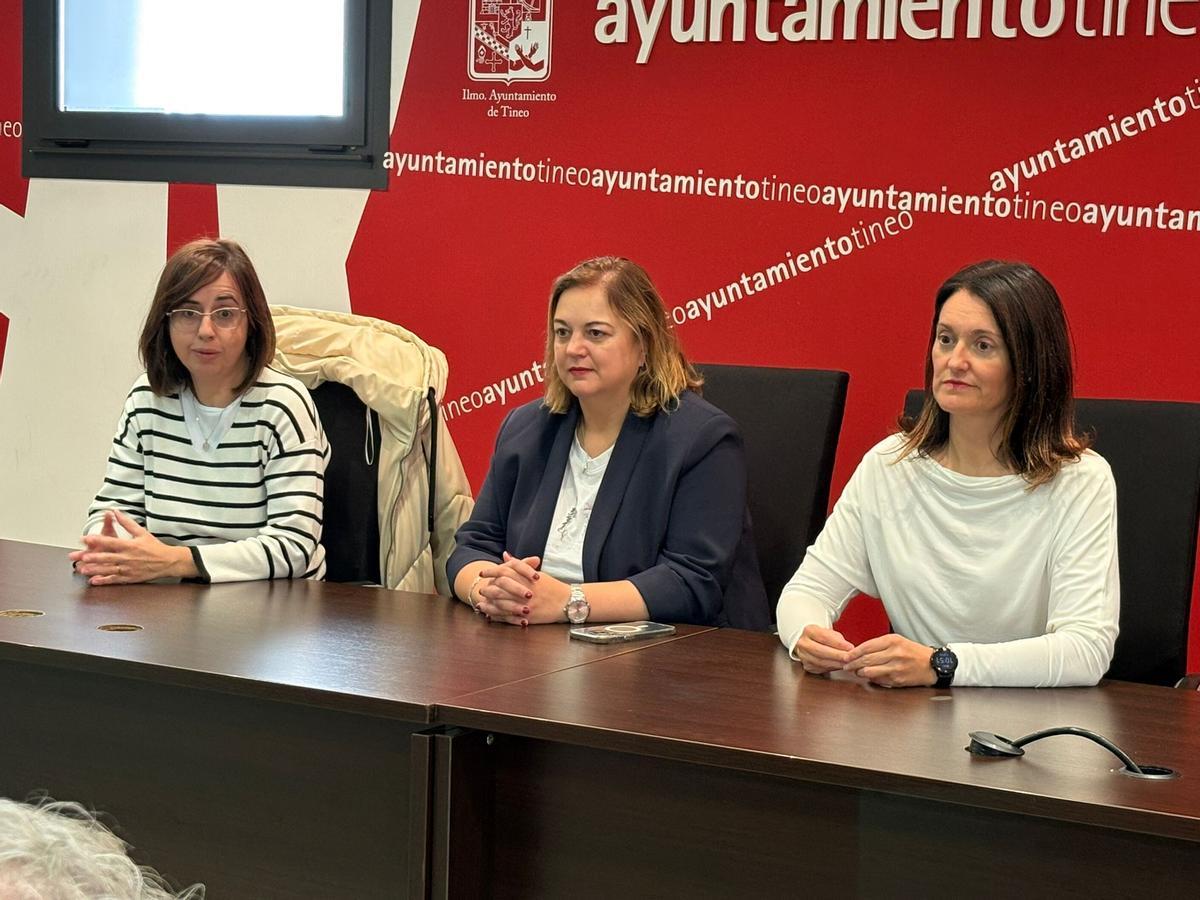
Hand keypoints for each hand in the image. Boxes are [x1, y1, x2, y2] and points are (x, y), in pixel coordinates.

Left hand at [68, 511, 194, 584]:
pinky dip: (104, 581)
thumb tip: (116, 512)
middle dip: (92, 557)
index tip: (86, 539)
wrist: (168, 561)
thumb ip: (127, 523)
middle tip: (80, 556)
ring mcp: (129, 569)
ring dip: (95, 569)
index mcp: (130, 546)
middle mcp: (128, 558)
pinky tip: (94, 581)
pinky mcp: (130, 577)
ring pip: (109, 569)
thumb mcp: (142, 532)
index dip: (97, 540)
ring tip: (83, 569)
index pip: (111, 542)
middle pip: (107, 557)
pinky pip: (115, 579)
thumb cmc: (155, 547)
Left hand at [475, 553, 569, 625]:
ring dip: (490, 603)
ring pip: (502, 603)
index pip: (504, 571)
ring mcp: (526, 604)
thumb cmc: (553, 587)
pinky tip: (490, 615)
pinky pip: (509, 616)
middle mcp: (525, 590)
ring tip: (481, 603)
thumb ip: (519, 565)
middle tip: (481, 589)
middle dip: (488, 588)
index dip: (491, 571)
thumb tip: (505, 555)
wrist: (568, 602)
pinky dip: (498, 616)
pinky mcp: (528, 617)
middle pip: (500, 587)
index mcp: (527, 577)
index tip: (483, 573)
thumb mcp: (536, 573)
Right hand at [792, 625, 854, 673]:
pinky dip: (832, 668)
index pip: (824, 637)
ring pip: (820, 662)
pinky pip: (820, 668)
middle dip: (837, 655)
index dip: (838, 643)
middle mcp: (803, 643)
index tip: (850, 647)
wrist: (810, 643)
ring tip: (847, 664)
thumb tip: (849, 649)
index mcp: (809, 631)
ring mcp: (803, 656)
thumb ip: (839, 640)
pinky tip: (840, 666)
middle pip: (820, 651)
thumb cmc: (823, 637)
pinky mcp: (807, 666)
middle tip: (850, 658)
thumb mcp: (830, 633)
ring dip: (836, 664)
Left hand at [842, 634, 936, 687]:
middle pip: (866, 659)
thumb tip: (859, 651)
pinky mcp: (898, 680)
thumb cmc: (913, 652)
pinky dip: (872, 679)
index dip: (853, 653)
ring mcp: (896, 667)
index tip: (845, 656)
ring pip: (870, 671)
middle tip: (846, 666)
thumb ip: (879, 645)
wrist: (934, 664)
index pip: (866, 646)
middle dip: (853, 664)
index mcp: (892, 641)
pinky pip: (879, 680)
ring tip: (856, 672)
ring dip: (860, 672)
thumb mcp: (897, 641)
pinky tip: (869, 677)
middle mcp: (894, 653)